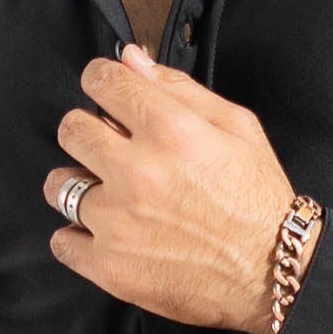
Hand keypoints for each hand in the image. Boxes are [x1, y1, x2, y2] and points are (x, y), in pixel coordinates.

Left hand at [49, 46, 296, 333]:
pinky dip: (78, 238)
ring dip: (79, 185)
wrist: (273, 274)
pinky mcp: (110, 266)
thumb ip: (179, 87)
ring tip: (110, 196)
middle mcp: (137, 172)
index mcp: (170, 130)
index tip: (107, 93)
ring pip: (59, 185)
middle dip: (88, 132)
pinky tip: (106, 234)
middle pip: (71, 130)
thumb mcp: (237, 127)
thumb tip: (131, 58)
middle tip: (111, 149)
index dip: (101, 81)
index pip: (101, 81)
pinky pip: (61, 242)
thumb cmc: (259, 200)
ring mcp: (118, 221)